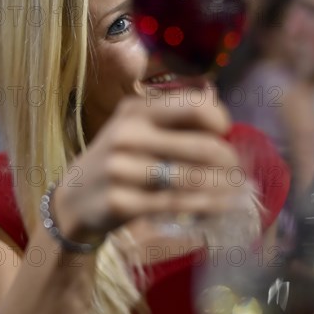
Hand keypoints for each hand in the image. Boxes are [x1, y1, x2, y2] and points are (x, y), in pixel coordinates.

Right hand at [54, 92, 251, 242]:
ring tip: (236, 192)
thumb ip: (172, 122)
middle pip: (200, 146)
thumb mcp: (135, 129)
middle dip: (229, 161)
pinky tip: (218, 208)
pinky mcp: (121, 202)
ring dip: (222, 187)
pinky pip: (175, 204)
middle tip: (238, 172)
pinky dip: (204, 207)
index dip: (219, 120)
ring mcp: (121, 169)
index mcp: (135, 110)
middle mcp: (127, 135)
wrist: (75, 198)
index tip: (226, 133)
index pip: (194, 105)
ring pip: (191, 178)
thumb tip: (224, 128)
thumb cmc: (118, 160)